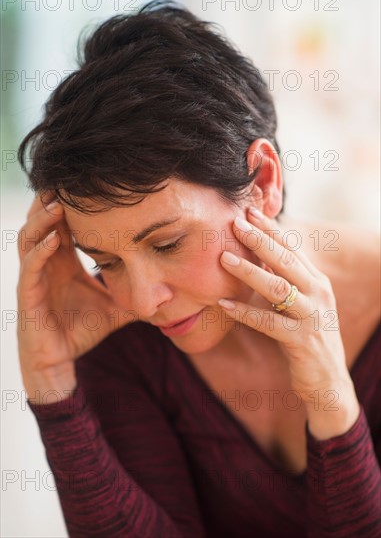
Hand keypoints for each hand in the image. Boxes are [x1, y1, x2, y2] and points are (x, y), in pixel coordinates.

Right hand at [17, 193, 132, 383]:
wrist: (62, 360)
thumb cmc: (82, 330)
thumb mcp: (114, 305)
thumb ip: (135, 292)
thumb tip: (169, 288)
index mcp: (64, 261)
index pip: (65, 224)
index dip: (73, 205)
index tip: (90, 185)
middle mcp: (46, 263)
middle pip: (44, 222)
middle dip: (53, 200)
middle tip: (69, 179)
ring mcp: (34, 277)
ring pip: (31, 237)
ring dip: (43, 219)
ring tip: (58, 201)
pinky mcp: (28, 294)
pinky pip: (31, 266)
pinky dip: (40, 250)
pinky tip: (53, 238)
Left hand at [217, 207, 359, 434]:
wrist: (328, 381)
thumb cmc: (306, 337)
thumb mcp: (299, 304)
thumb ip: (284, 281)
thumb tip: (258, 255)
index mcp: (317, 281)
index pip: (292, 248)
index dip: (270, 229)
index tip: (248, 212)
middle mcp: (318, 293)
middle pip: (286, 261)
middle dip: (259, 240)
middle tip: (235, 224)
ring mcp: (312, 317)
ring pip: (277, 288)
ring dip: (249, 272)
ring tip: (223, 259)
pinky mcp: (302, 341)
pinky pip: (268, 323)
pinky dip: (245, 312)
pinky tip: (224, 304)